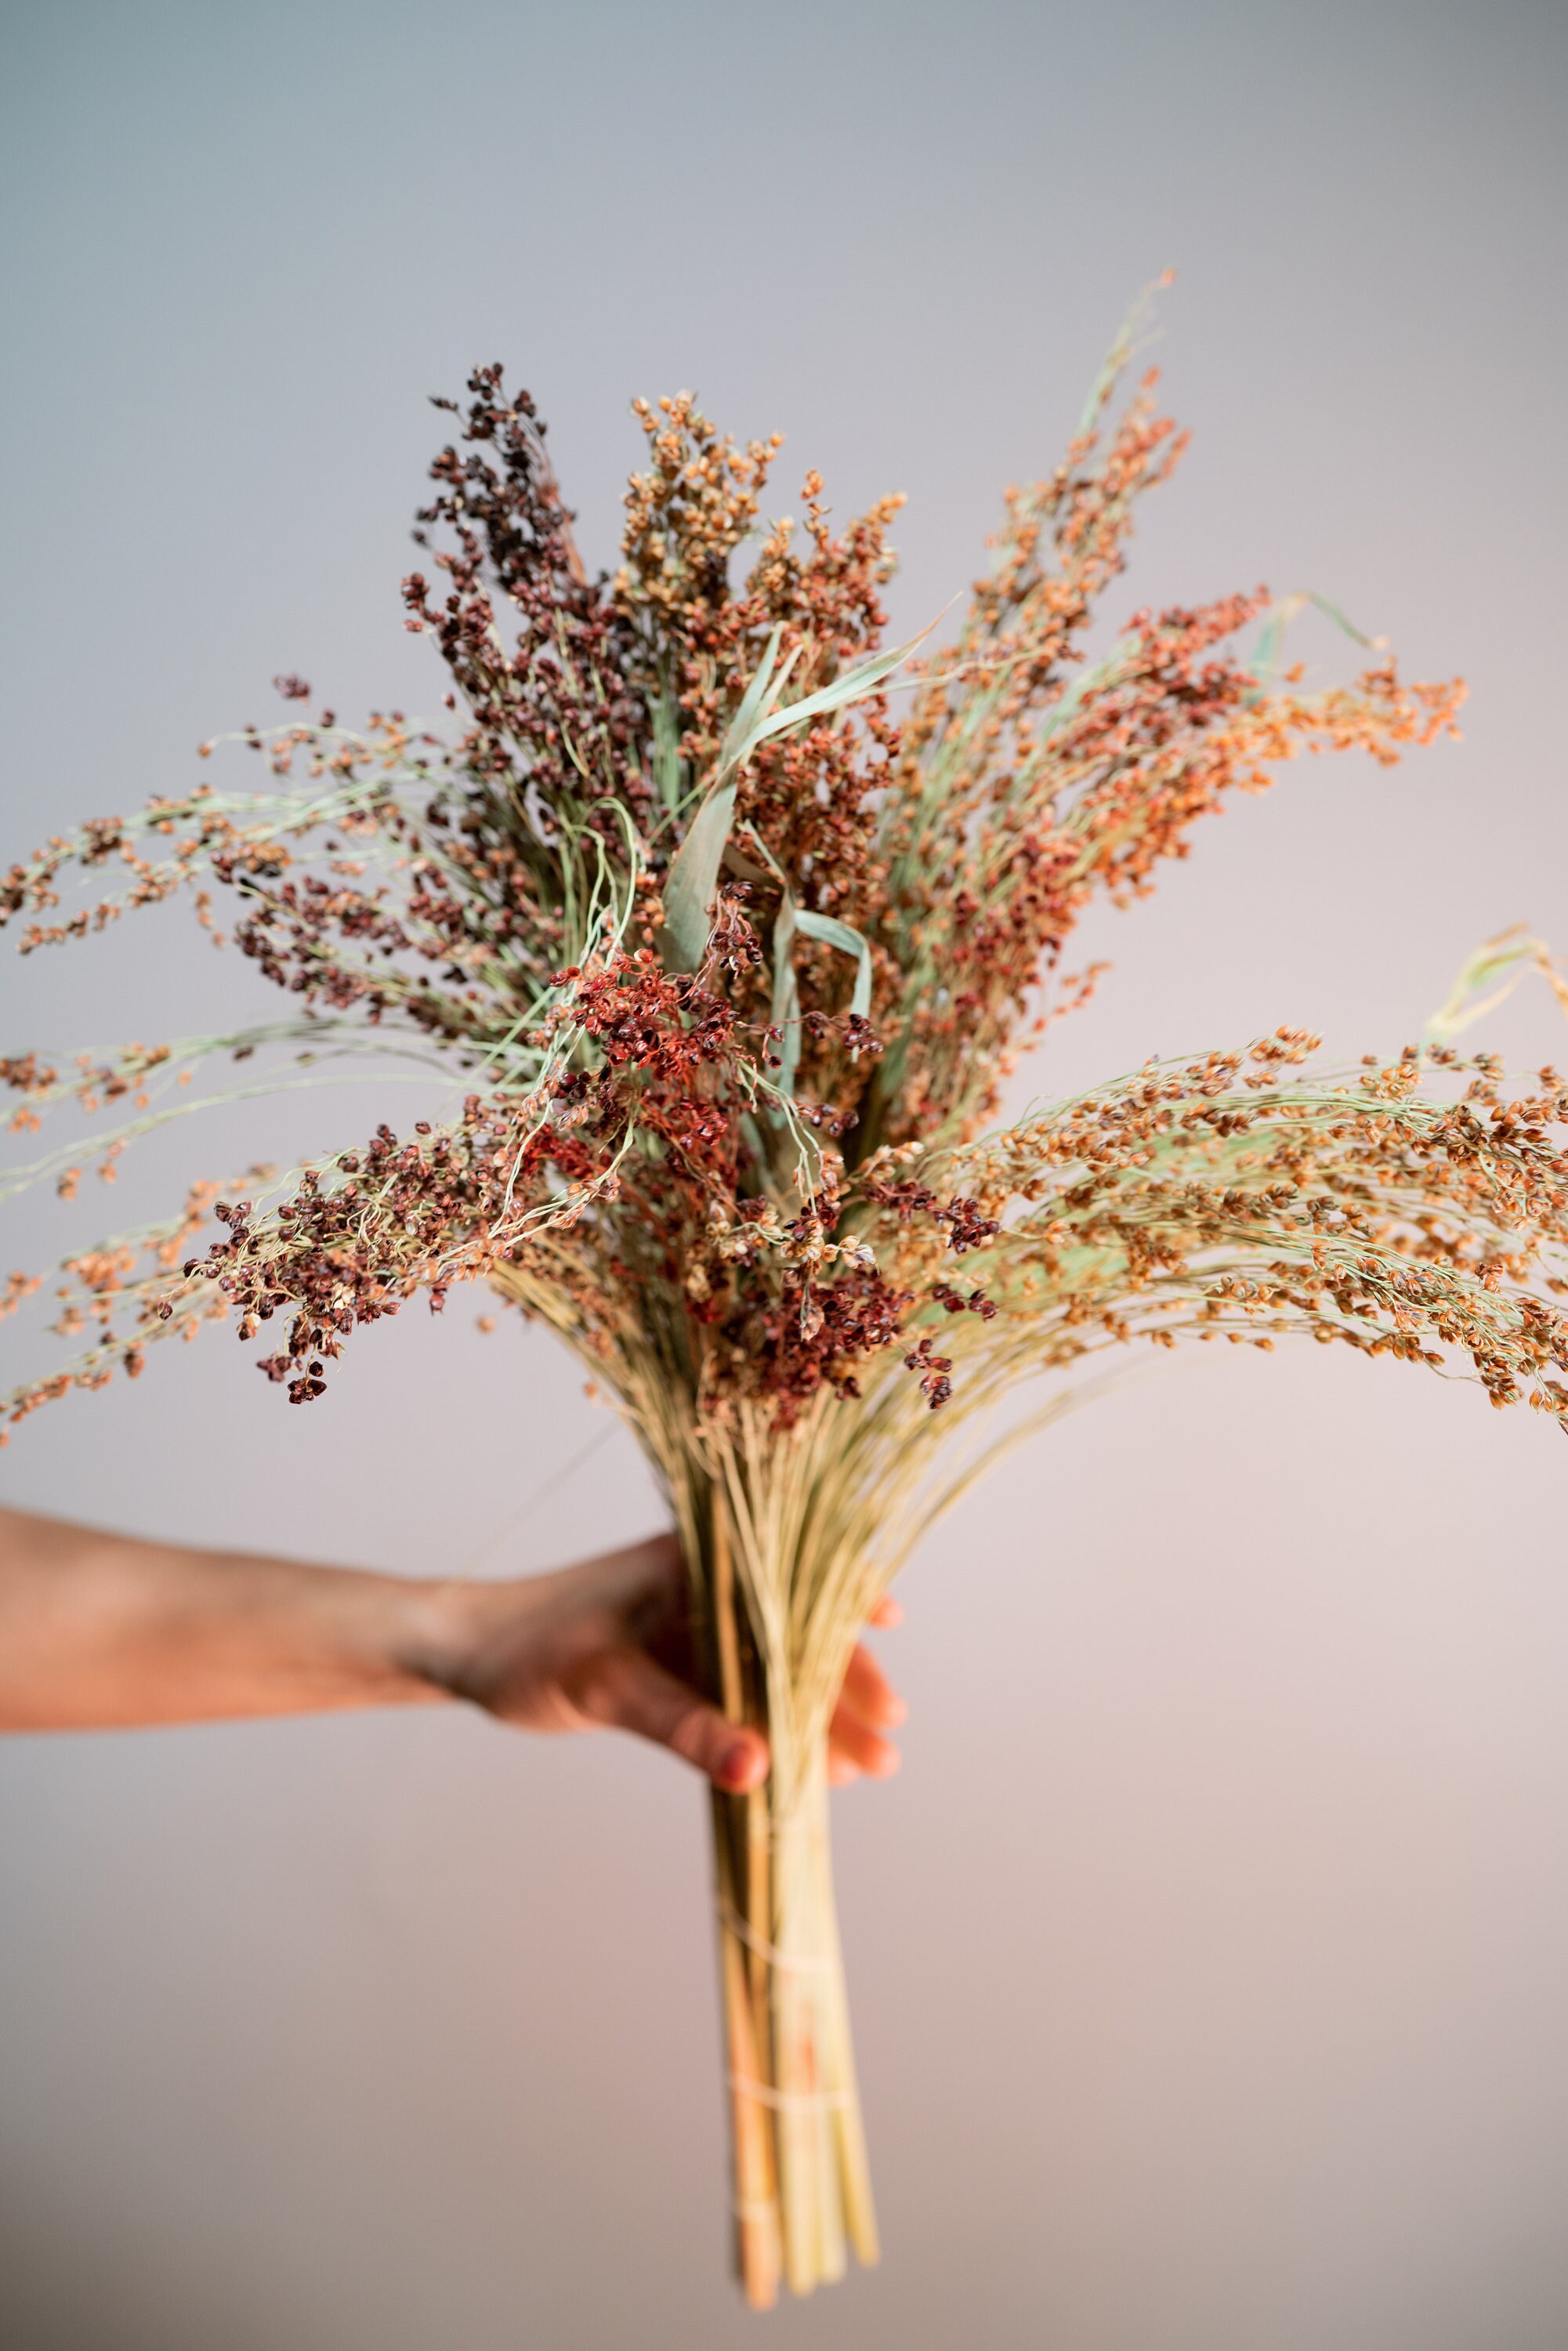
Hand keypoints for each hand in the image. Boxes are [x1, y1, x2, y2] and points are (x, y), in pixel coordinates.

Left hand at [418, 1531, 906, 1793]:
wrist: (470, 1652)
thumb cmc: (529, 1648)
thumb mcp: (606, 1687)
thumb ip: (683, 1726)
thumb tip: (760, 1770)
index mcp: (694, 1561)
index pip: (787, 1577)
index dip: (844, 1607)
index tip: (891, 1635)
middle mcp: (705, 1585)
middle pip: (794, 1632)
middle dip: (843, 1689)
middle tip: (887, 1747)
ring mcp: (696, 1625)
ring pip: (776, 1669)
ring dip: (817, 1717)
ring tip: (863, 1771)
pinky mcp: (682, 1663)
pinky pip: (746, 1694)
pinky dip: (778, 1729)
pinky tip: (809, 1770)